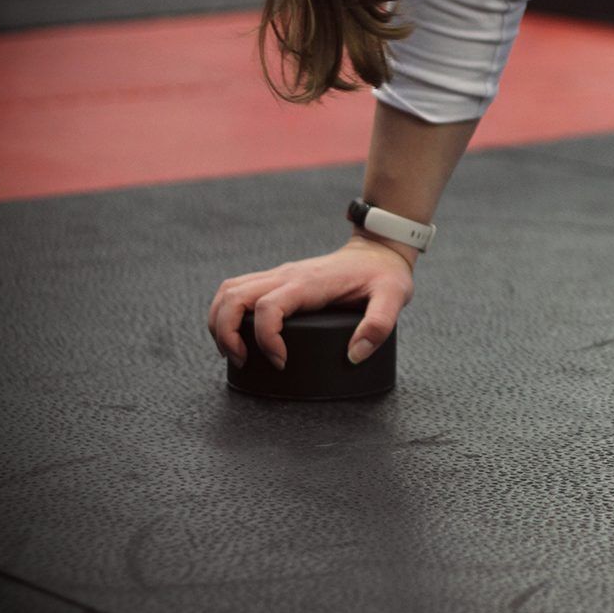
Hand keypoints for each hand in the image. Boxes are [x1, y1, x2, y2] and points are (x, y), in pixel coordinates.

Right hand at [207, 235, 414, 370]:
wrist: (378, 250)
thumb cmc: (384, 274)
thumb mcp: (393, 297)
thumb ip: (378, 325)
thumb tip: (354, 356)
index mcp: (309, 282)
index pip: (269, 307)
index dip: (266, 338)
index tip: (281, 362)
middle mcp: (287, 275)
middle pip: (234, 297)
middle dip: (227, 333)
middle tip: (242, 361)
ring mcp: (278, 275)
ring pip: (229, 292)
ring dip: (220, 322)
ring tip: (235, 352)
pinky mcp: (277, 280)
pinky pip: (238, 290)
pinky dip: (227, 313)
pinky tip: (238, 334)